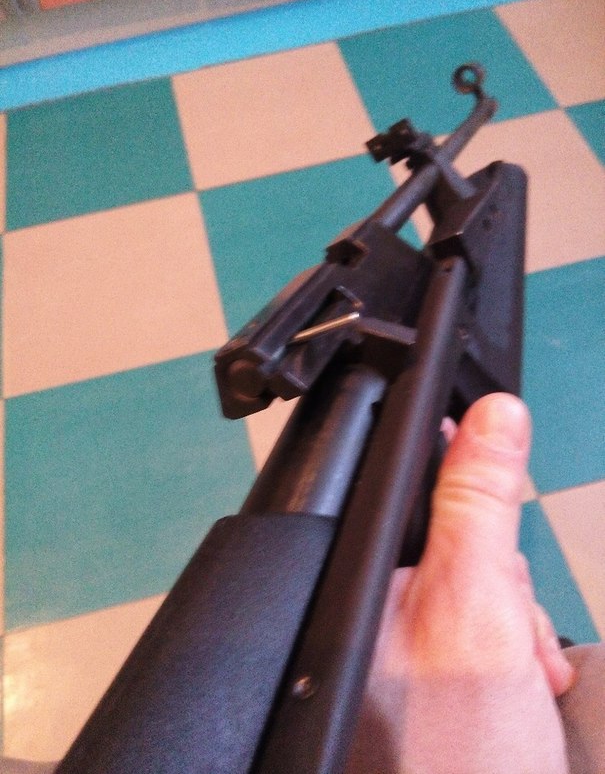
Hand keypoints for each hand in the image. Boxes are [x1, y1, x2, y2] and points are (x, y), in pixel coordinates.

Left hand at [347, 393, 574, 773]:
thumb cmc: (459, 750)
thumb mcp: (476, 600)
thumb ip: (479, 501)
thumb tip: (496, 413)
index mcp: (352, 582)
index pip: (395, 491)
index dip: (447, 470)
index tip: (485, 454)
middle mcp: (371, 609)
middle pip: (451, 538)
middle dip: (499, 573)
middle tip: (507, 620)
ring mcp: (408, 644)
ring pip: (480, 583)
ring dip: (516, 616)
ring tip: (521, 671)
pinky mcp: (444, 672)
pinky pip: (491, 625)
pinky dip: (519, 645)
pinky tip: (526, 682)